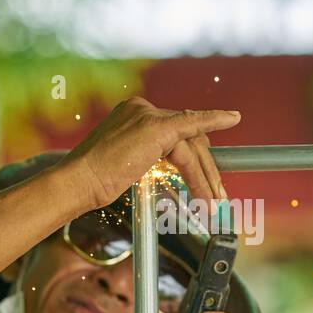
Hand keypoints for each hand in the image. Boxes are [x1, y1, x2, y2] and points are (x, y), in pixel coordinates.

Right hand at [56, 96, 240, 210]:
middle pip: (188, 138)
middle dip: (205, 169)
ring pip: (190, 146)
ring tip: (210, 203)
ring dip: (204, 177)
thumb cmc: (93, 181)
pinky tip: (233, 118)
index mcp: (133, 114)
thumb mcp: (126, 164)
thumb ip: (149, 156)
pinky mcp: (156, 126)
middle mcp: (142, 108)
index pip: (176, 132)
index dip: (194, 157)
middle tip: (216, 197)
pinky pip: (192, 123)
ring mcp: (148, 115)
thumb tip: (176, 165)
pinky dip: (214, 118)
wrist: (78, 182)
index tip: (207, 173)